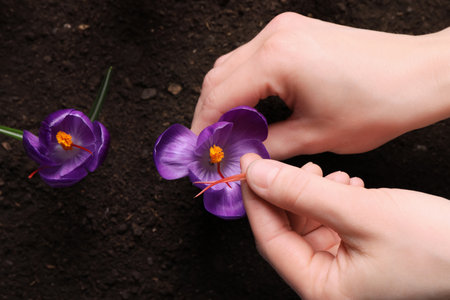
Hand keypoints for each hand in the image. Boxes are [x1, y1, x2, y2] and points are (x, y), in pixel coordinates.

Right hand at [192, 12, 449, 159]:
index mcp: (276, 59)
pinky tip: (251, 107)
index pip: (219, 96)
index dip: (206, 128)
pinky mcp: (296, 33)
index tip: (203, 152)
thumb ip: (268, 146)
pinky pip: (254, 58)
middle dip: (210, 113)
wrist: (420, 75)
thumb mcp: (315, 136)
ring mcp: (285, 30)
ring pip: (233, 65)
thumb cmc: (380, 103)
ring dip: (226, 97)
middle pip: (218, 77)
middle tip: (213, 144)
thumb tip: (242, 155)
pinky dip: (245, 84)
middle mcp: (275, 36)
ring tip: (230, 130)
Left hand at [240, 153, 449, 298]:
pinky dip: (333, 203)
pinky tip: (347, 187)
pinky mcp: (358, 257)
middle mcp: (328, 287)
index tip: (249, 166)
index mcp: (322, 290)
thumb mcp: (360, 212)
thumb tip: (257, 176)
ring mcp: (343, 273)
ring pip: (308, 226)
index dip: (256, 199)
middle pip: (287, 232)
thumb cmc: (436, 246)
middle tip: (289, 166)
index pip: (270, 240)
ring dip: (312, 196)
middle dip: (287, 195)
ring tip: (330, 175)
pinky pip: (330, 226)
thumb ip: (302, 193)